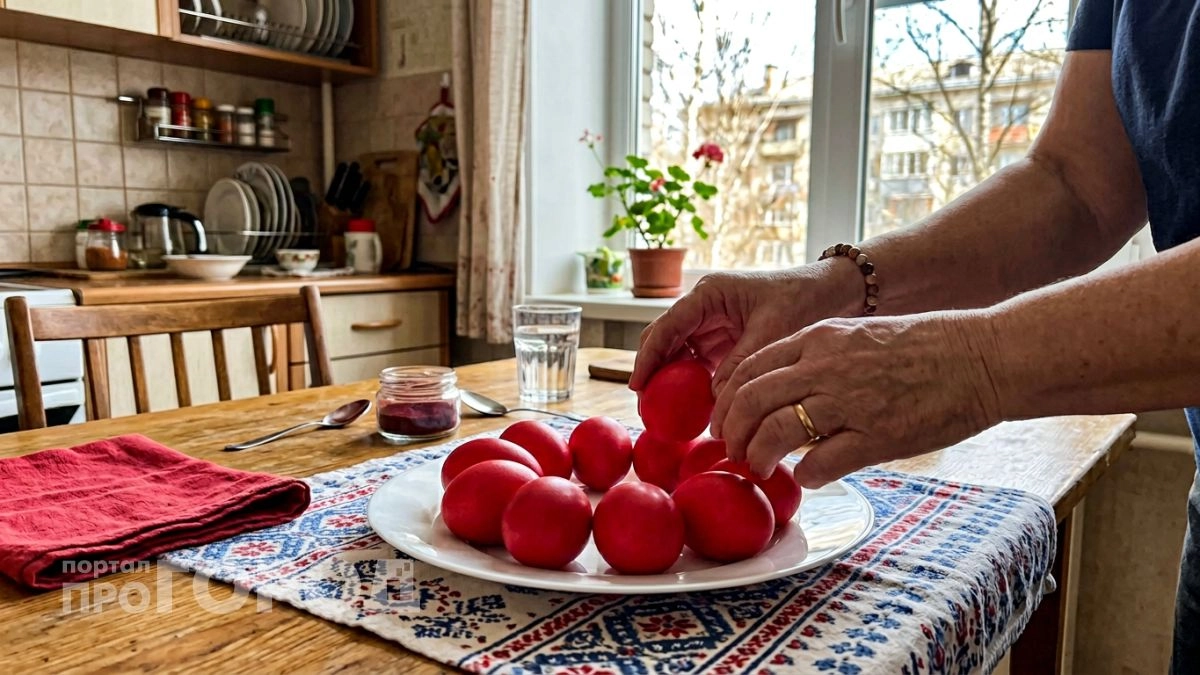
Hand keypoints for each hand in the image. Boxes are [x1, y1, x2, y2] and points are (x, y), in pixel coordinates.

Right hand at [630, 260, 861, 392]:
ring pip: (677, 356)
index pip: (668, 326)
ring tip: (660, 414)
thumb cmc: (804, 300)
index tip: (638, 385)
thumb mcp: (772, 333)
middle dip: (651, 372)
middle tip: (645, 408)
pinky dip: (691, 386)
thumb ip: (740, 364)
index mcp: (709, 294)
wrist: (833, 293)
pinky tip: (690, 410)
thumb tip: (714, 400)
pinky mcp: (723, 343)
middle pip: (664, 340)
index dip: (649, 356)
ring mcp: (711, 326)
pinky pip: (697, 366)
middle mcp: (704, 308)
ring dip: (669, 382)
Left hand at [709, 312, 1002, 485]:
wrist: (983, 356)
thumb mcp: (859, 334)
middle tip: (733, 452)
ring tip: (760, 468)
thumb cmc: (926, 347)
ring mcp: (848, 401)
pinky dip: (805, 475)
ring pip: (773, 432)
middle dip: (732, 432)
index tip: (725, 422)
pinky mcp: (876, 436)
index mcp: (818, 339)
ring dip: (757, 456)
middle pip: (749, 401)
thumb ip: (818, 358)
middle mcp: (824, 367)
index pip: (748, 368)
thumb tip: (787, 391)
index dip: (727, 400)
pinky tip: (809, 477)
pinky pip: (818, 463)